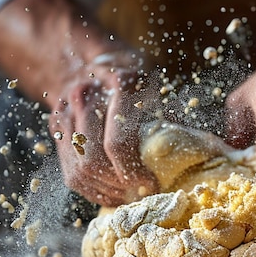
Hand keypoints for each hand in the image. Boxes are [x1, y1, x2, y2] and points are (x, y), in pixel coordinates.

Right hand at [0, 0, 158, 205]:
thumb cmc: (135, 76)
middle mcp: (85, 96)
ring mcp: (65, 112)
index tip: (152, 183)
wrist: (94, 60)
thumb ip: (172, 115)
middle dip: (119, 185)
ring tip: (129, 196)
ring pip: (79, 170)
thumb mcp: (158, 86)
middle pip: (94, 161)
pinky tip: (112, 192)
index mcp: (118, 84)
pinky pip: (70, 172)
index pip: (118, 143)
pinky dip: (92, 190)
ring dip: (106, 191)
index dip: (134, 171)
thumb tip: (199, 150)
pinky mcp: (56, 129)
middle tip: (141, 193)